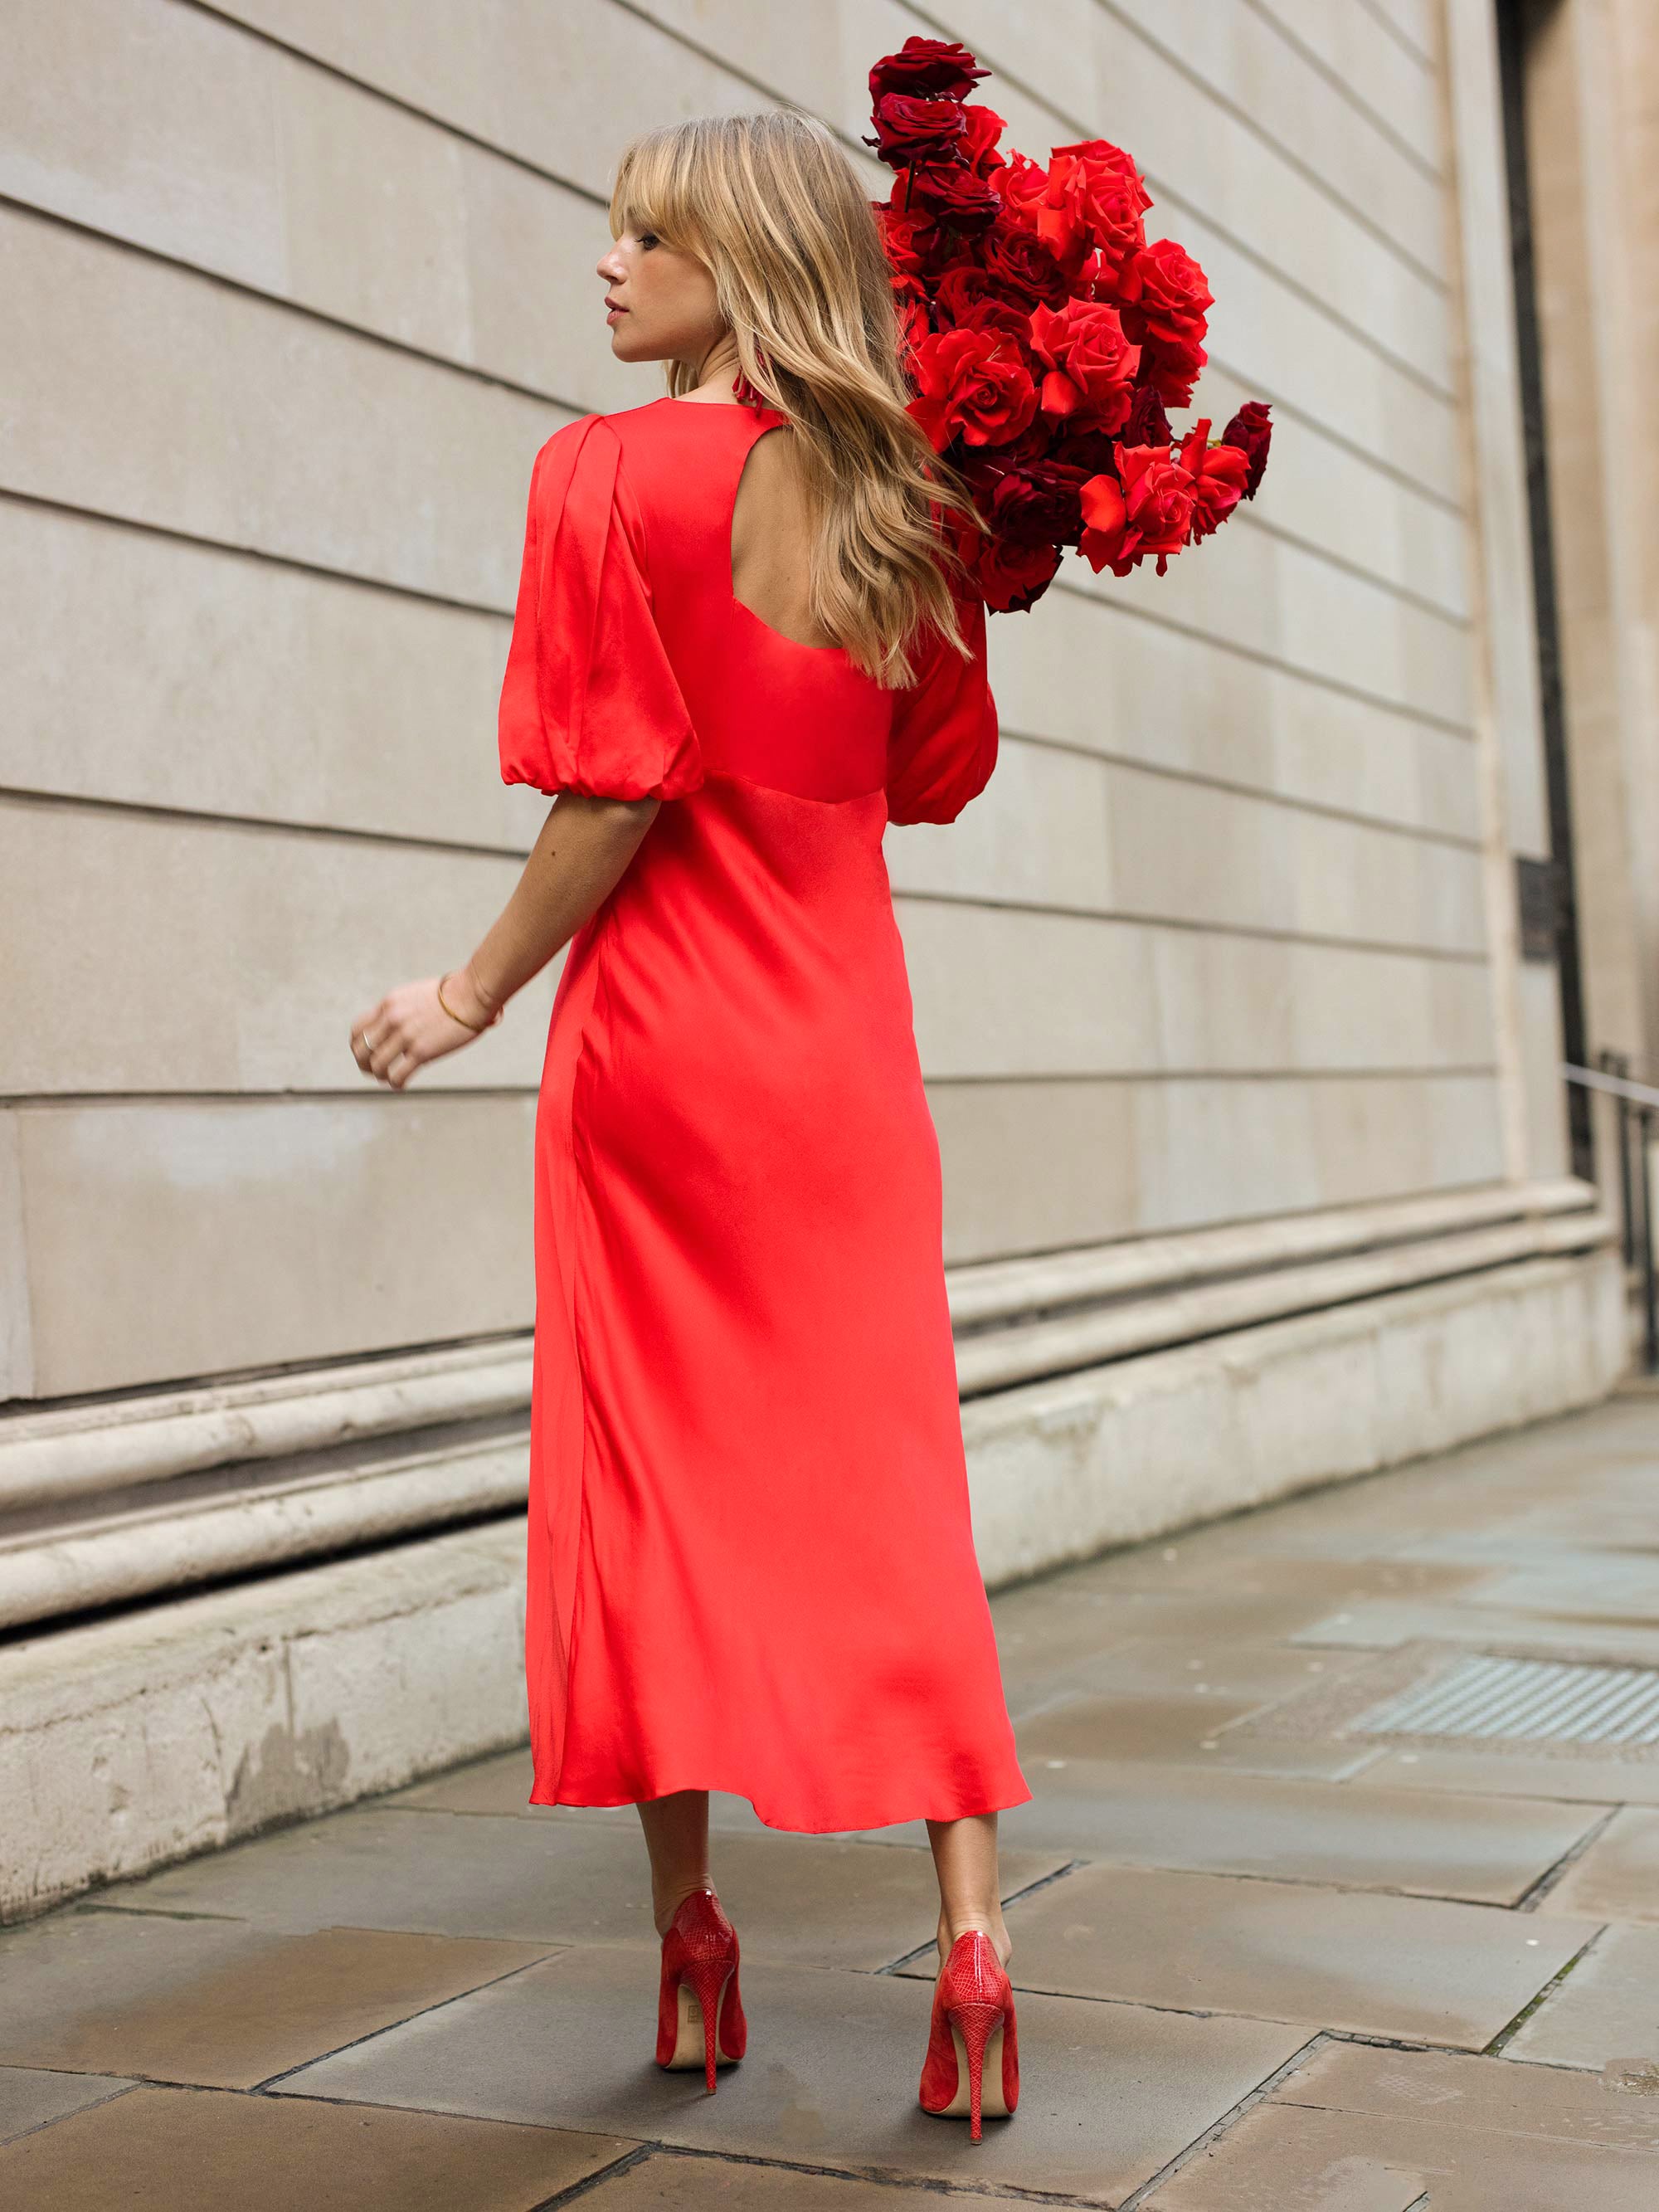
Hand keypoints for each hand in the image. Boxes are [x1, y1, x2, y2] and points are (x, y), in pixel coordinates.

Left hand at [350, 970, 499, 1088]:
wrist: (472, 994)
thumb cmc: (452, 994)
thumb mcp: (415, 995)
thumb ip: (401, 1010)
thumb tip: (398, 1026)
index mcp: (388, 1004)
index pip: (358, 1029)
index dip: (358, 1046)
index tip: (366, 1053)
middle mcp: (392, 1019)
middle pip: (360, 1049)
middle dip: (364, 1064)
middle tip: (373, 1071)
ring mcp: (405, 1036)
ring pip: (376, 1065)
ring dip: (380, 1076)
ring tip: (389, 1079)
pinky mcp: (422, 1051)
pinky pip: (398, 1075)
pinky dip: (396, 1084)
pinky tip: (401, 1085)